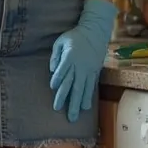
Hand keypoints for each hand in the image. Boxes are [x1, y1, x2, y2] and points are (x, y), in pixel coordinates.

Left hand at [50, 0, 115, 122]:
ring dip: (77, 103)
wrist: (95, 32)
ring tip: (74, 116)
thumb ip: (55, 55)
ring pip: (82, 89)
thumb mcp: (60, 41)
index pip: (63, 70)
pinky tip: (86, 107)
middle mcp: (80, 66)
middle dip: (65, 98)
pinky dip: (88, 97)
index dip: (58, 78)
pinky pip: (91, 87)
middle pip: (72, 84)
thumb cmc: (75, 37)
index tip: (53, 87)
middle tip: (58, 109)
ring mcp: (88, 70)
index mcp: (70, 57)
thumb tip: (52, 70)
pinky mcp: (95, 72)